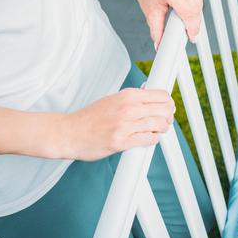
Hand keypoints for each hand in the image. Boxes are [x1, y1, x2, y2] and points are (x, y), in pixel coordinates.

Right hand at [60, 88, 175, 160]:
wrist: (69, 132)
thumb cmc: (90, 117)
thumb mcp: (113, 99)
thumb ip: (133, 99)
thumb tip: (153, 99)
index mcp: (128, 95)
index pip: (162, 96)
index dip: (168, 103)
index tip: (167, 108)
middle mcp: (129, 108)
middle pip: (165, 110)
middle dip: (168, 116)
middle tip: (164, 121)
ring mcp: (125, 125)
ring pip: (160, 125)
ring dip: (162, 129)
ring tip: (156, 130)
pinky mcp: (121, 142)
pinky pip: (149, 139)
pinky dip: (152, 139)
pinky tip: (146, 138)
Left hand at [132, 0, 203, 47]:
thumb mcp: (151, 15)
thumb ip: (157, 31)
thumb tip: (159, 45)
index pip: (188, 12)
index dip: (192, 27)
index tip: (192, 36)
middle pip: (195, 8)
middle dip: (193, 22)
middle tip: (188, 30)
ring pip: (199, 2)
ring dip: (195, 13)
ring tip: (183, 15)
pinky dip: (196, 2)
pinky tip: (187, 3)